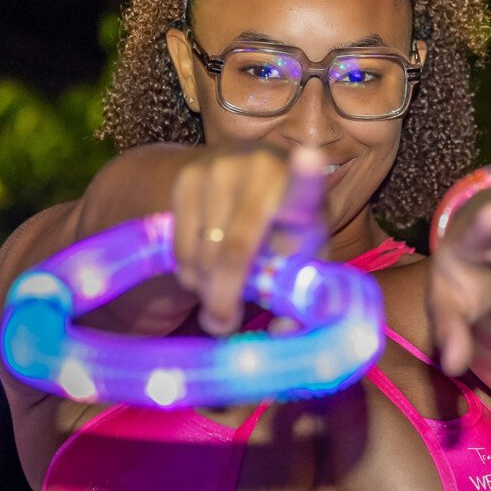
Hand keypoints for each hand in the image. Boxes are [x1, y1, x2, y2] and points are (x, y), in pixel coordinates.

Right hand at [169, 144, 327, 336]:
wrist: (244, 177)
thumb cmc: (285, 229)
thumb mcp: (303, 258)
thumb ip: (301, 298)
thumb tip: (281, 332)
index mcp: (301, 194)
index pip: (305, 186)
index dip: (307, 174)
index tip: (311, 158)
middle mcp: (261, 172)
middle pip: (234, 251)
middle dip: (225, 297)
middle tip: (223, 324)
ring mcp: (220, 170)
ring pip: (202, 253)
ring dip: (205, 287)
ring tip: (218, 292)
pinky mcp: (187, 176)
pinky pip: (180, 246)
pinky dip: (188, 272)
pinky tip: (203, 270)